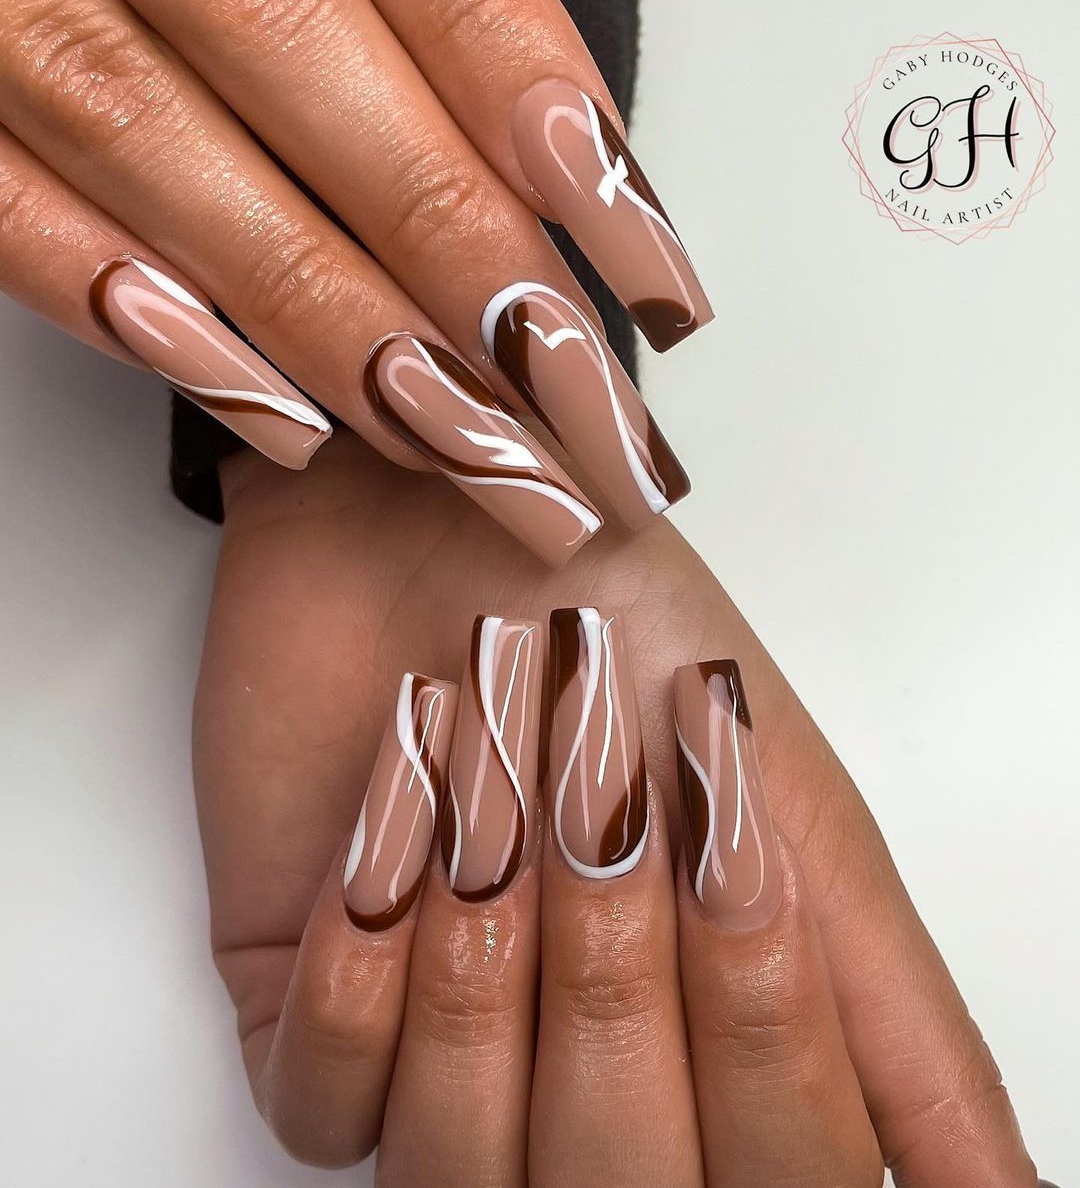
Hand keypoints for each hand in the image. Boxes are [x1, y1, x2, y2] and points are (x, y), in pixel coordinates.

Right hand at [0, 0, 705, 563]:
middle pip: (281, 33)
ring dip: (301, 298)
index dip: (532, 98)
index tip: (646, 265)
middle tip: (562, 396)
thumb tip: (553, 139)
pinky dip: (109, 290)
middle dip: (437, 236)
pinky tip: (247, 392)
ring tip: (441, 429)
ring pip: (130, 114)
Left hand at [196, 436, 1038, 1186]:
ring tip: (485, 789)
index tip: (723, 850)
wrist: (438, 519)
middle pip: (618, 1182)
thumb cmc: (622, 637)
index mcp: (723, 1053)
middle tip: (591, 797)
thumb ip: (895, 1016)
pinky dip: (362, 952)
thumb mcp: (792, 810)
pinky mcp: (310, 1023)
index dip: (759, 1029)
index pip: (780, 1173)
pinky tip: (388, 821)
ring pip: (461, 1165)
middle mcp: (592, 1085)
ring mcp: (442, 1064)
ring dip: (480, 948)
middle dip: (608, 964)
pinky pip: (321, 1102)